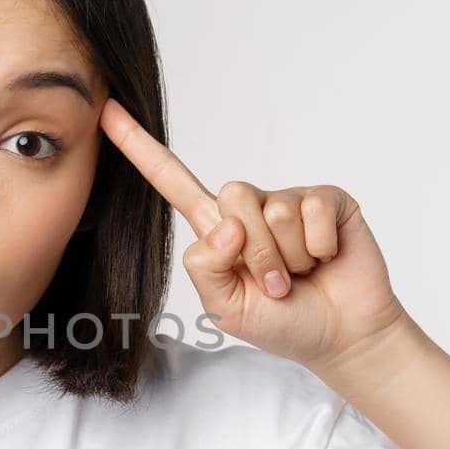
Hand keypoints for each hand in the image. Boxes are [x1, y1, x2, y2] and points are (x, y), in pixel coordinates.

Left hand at [99, 98, 409, 371]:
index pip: (172, 182)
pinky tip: (327, 259)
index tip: (107, 112)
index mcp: (216, 231)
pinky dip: (320, 247)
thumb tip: (227, 224)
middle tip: (276, 284)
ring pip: (275, 211)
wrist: (342, 336)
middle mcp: (250, 208)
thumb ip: (207, 269)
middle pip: (233, 196)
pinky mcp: (327, 200)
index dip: (139, 149)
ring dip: (290, 258)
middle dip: (256, 253)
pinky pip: (313, 211)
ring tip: (303, 275)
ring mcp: (289, 200)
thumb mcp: (226, 309)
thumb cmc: (283, 323)